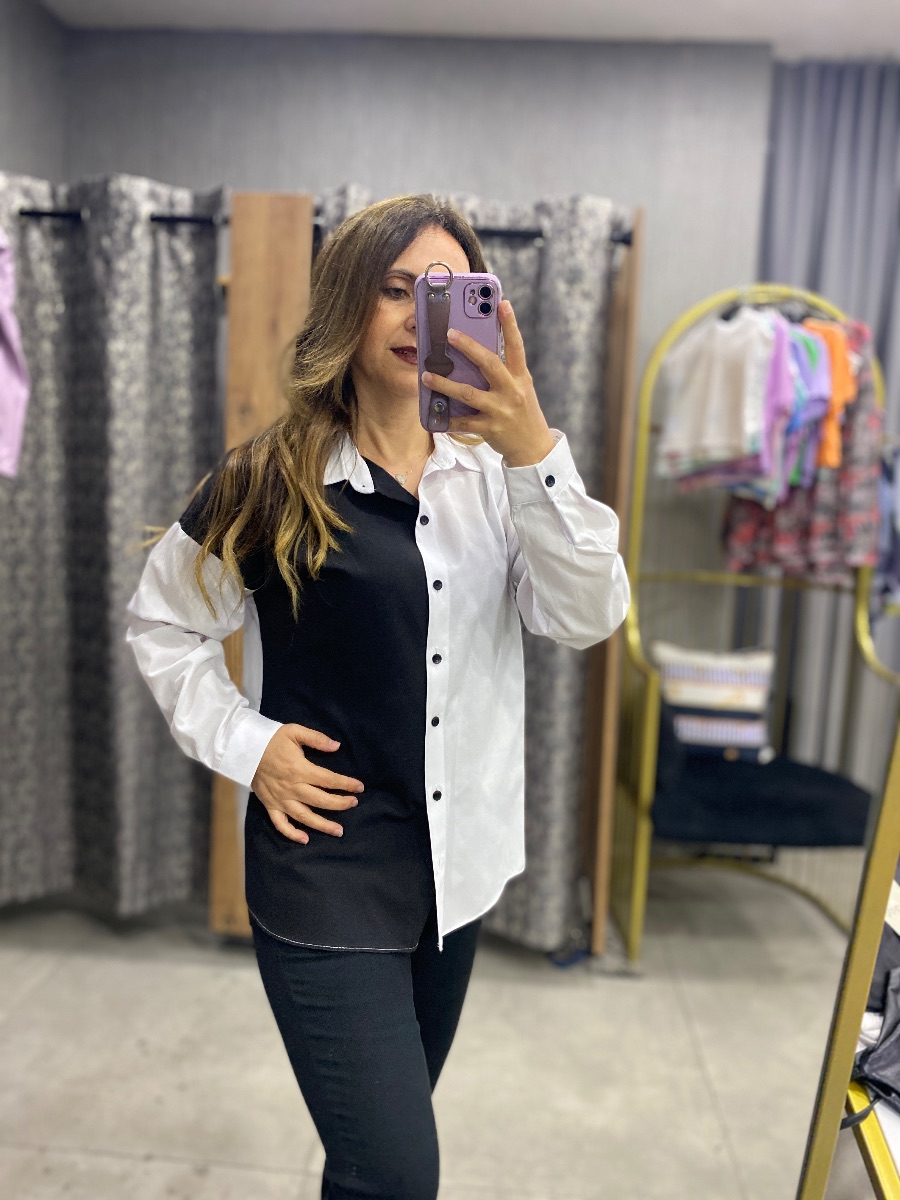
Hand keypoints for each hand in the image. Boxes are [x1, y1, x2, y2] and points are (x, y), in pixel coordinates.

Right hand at [251, 724, 363, 843]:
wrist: (245, 748)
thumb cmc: (272, 739)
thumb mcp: (295, 731)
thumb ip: (316, 739)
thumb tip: (336, 746)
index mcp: (300, 770)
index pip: (329, 780)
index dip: (346, 784)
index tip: (360, 787)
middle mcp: (292, 788)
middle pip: (321, 801)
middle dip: (340, 804)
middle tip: (354, 804)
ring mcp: (280, 799)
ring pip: (304, 817)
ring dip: (322, 825)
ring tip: (338, 831)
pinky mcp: (270, 805)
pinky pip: (281, 824)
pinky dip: (292, 834)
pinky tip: (305, 839)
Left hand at [421, 299, 555, 467]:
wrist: (533, 448)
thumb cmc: (522, 412)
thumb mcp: (520, 388)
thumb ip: (503, 372)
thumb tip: (476, 353)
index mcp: (520, 377)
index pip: (516, 346)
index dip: (510, 324)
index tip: (502, 303)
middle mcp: (512, 391)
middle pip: (489, 364)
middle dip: (469, 347)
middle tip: (449, 334)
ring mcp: (500, 410)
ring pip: (468, 393)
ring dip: (445, 384)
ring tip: (426, 376)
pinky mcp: (490, 428)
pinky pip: (463, 421)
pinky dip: (448, 418)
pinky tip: (434, 414)